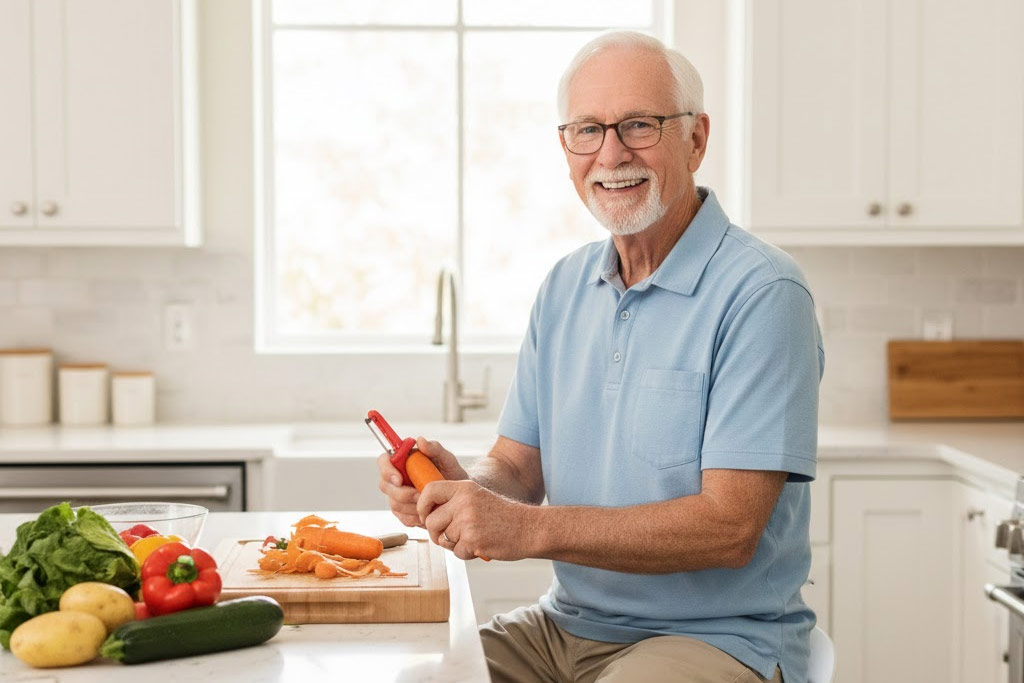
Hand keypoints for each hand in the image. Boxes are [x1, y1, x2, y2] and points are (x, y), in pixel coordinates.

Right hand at [377, 437, 468, 527]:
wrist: (459, 496)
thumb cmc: (451, 474)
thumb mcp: (447, 459)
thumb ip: (435, 448)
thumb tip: (420, 440)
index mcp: (402, 460)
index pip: (383, 461)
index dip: (387, 470)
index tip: (399, 479)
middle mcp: (396, 477)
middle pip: (385, 485)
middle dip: (401, 493)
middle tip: (420, 496)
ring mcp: (397, 495)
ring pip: (394, 504)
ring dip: (411, 507)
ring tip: (429, 505)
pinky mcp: (403, 511)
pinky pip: (402, 517)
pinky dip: (415, 517)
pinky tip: (427, 514)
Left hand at [416, 479, 531, 561]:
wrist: (530, 528)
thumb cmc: (503, 516)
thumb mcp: (478, 497)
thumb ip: (454, 502)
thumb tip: (426, 514)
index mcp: (464, 488)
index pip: (430, 490)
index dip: (422, 505)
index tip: (425, 515)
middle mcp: (464, 502)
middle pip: (431, 521)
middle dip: (436, 533)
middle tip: (448, 536)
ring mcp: (468, 521)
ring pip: (442, 539)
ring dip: (453, 544)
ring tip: (471, 539)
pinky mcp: (473, 540)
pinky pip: (456, 553)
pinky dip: (466, 553)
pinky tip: (480, 545)